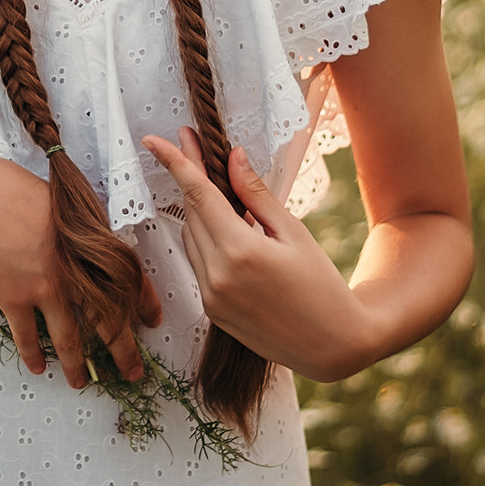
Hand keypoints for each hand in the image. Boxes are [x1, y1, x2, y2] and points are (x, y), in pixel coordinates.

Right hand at [0, 148, 162, 389]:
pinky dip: (33, 355)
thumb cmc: (8, 186)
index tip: (152, 321)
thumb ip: (78, 228)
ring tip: (81, 382)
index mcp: (88, 242)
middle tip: (133, 373)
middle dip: (124, 352)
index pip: (130, 278)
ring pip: (69, 339)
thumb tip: (87, 245)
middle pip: (107, 320)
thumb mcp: (59, 200)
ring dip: (77, 365)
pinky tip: (37, 367)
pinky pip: (28, 336)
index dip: (144, 303)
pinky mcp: (13, 297)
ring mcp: (44, 288)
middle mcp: (74, 271)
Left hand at [140, 127, 374, 383]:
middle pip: (192, 213)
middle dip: (192, 179)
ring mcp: (211, 297)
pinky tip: (232, 235)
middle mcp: (217, 275)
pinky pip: (198, 263)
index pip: (197, 194)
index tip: (153, 140)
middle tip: (198, 149)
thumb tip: (233, 157)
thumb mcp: (294, 232)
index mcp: (240, 251)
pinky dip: (207, 242)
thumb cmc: (321, 285)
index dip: (175, 162)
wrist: (332, 345)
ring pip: (191, 237)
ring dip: (201, 212)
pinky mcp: (211, 311)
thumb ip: (257, 194)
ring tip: (230, 200)